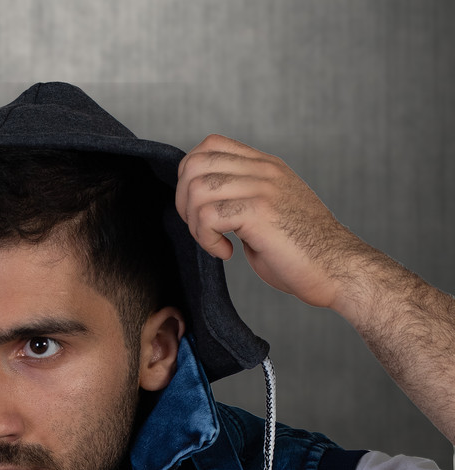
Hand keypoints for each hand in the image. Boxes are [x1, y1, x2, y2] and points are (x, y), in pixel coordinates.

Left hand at [175, 135, 374, 313]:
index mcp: (265, 166)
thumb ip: (240, 199)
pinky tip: (227, 253)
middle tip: (202, 231)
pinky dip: (207, 240)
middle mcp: (264, 170)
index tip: (201, 212)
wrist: (338, 269)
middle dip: (184, 202)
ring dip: (196, 225)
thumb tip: (200, 204)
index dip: (190, 178)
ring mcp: (263, 187)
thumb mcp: (268, 213)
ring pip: (197, 190)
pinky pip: (209, 216)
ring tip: (216, 243)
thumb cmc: (302, 252)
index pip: (210, 146)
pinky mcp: (260, 211)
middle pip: (195, 164)